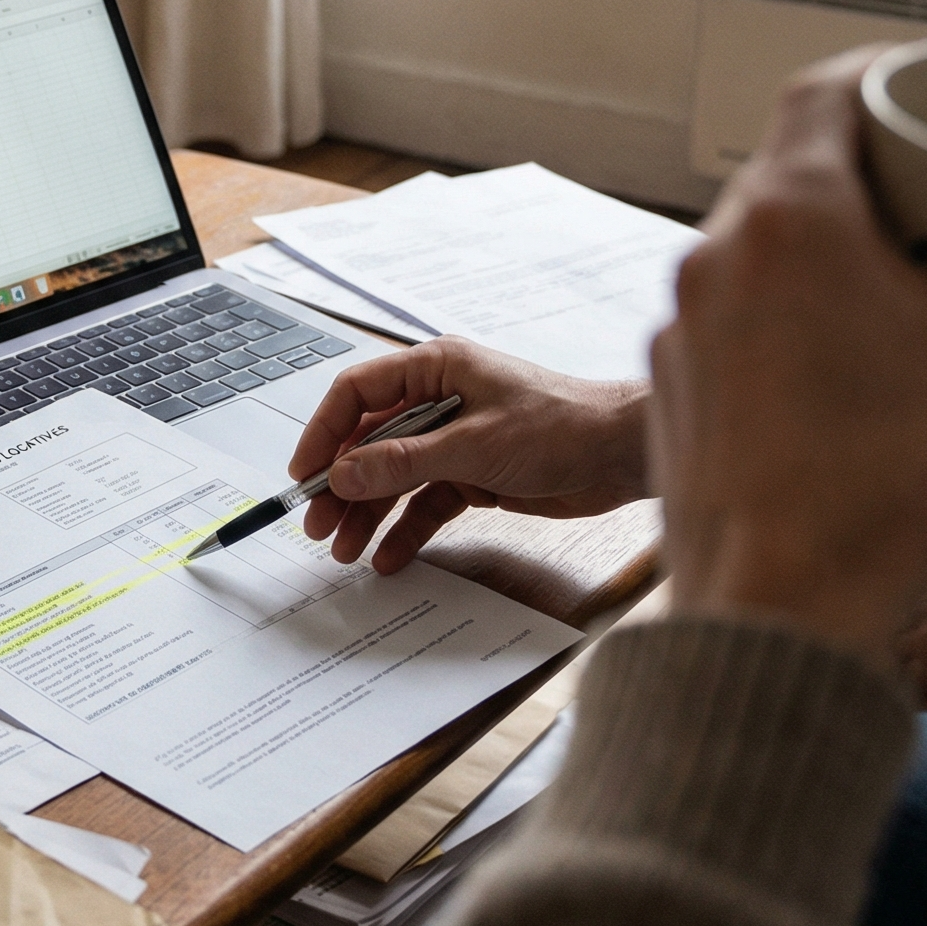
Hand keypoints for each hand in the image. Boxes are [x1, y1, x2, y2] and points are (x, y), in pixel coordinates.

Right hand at [287, 338, 647, 573]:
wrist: (622, 455)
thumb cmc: (562, 425)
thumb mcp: (474, 446)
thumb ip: (404, 461)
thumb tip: (343, 474)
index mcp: (435, 369)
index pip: (358, 393)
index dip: (324, 432)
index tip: (304, 474)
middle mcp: (439, 401)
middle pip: (370, 443)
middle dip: (342, 485)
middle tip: (317, 524)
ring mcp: (454, 440)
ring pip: (394, 478)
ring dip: (368, 513)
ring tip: (345, 550)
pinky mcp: (473, 476)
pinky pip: (425, 503)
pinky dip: (407, 529)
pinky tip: (389, 556)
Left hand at [651, 52, 926, 663]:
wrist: (772, 623)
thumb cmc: (884, 504)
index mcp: (787, 223)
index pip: (825, 88)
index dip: (890, 71)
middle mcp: (714, 260)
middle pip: (794, 163)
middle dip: (878, 160)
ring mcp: (681, 327)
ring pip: (757, 242)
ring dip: (831, 237)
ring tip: (915, 267)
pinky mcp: (674, 389)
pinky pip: (732, 313)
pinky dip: (790, 306)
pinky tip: (852, 352)